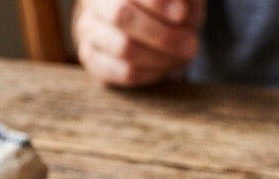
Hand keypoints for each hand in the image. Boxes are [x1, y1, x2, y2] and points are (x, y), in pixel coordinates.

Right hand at [73, 0, 205, 86]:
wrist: (145, 24)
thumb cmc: (165, 5)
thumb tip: (182, 12)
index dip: (156, 3)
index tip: (182, 14)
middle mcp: (93, 1)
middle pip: (120, 16)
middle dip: (161, 33)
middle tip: (190, 44)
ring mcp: (89, 30)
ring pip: (123, 48)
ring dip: (160, 56)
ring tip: (183, 54)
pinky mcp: (93, 58)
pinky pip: (124, 72)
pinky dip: (151, 72)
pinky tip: (165, 66)